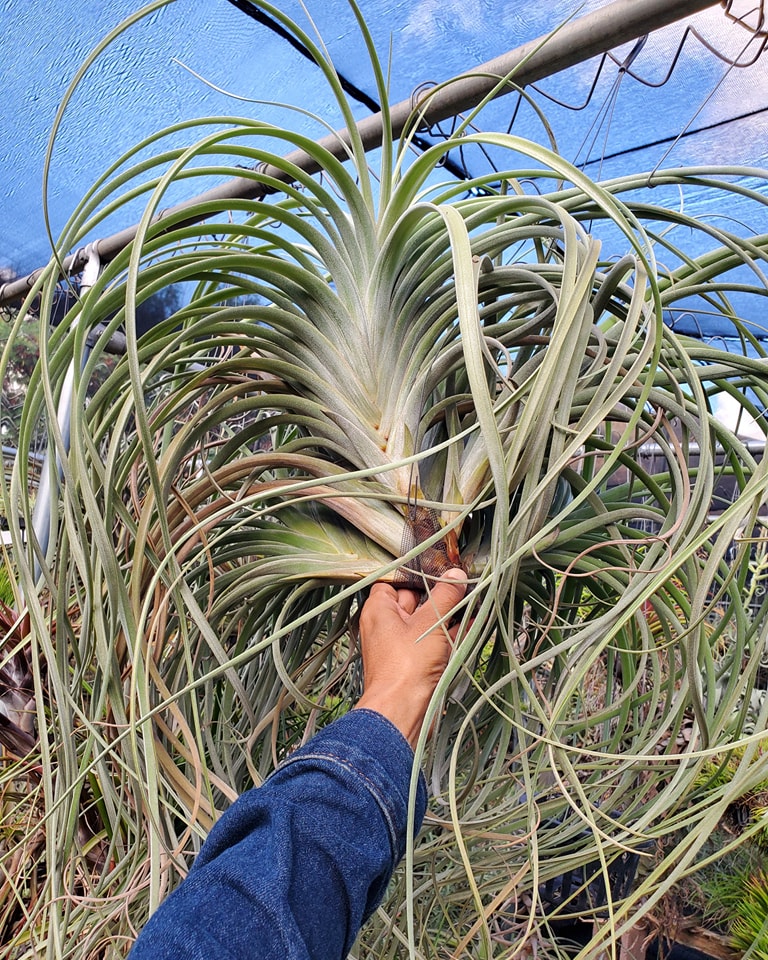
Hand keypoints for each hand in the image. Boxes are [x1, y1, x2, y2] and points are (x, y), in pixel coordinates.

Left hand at [353, 569, 467, 747]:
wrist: (402, 713)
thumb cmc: (408, 665)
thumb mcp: (431, 623)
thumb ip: (446, 597)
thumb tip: (457, 575)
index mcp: (379, 610)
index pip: (394, 580)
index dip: (417, 573)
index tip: (441, 566)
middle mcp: (387, 625)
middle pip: (415, 600)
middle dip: (440, 593)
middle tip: (465, 581)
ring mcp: (402, 645)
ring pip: (428, 622)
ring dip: (450, 614)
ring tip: (475, 598)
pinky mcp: (416, 663)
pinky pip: (434, 641)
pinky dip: (451, 633)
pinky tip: (473, 623)